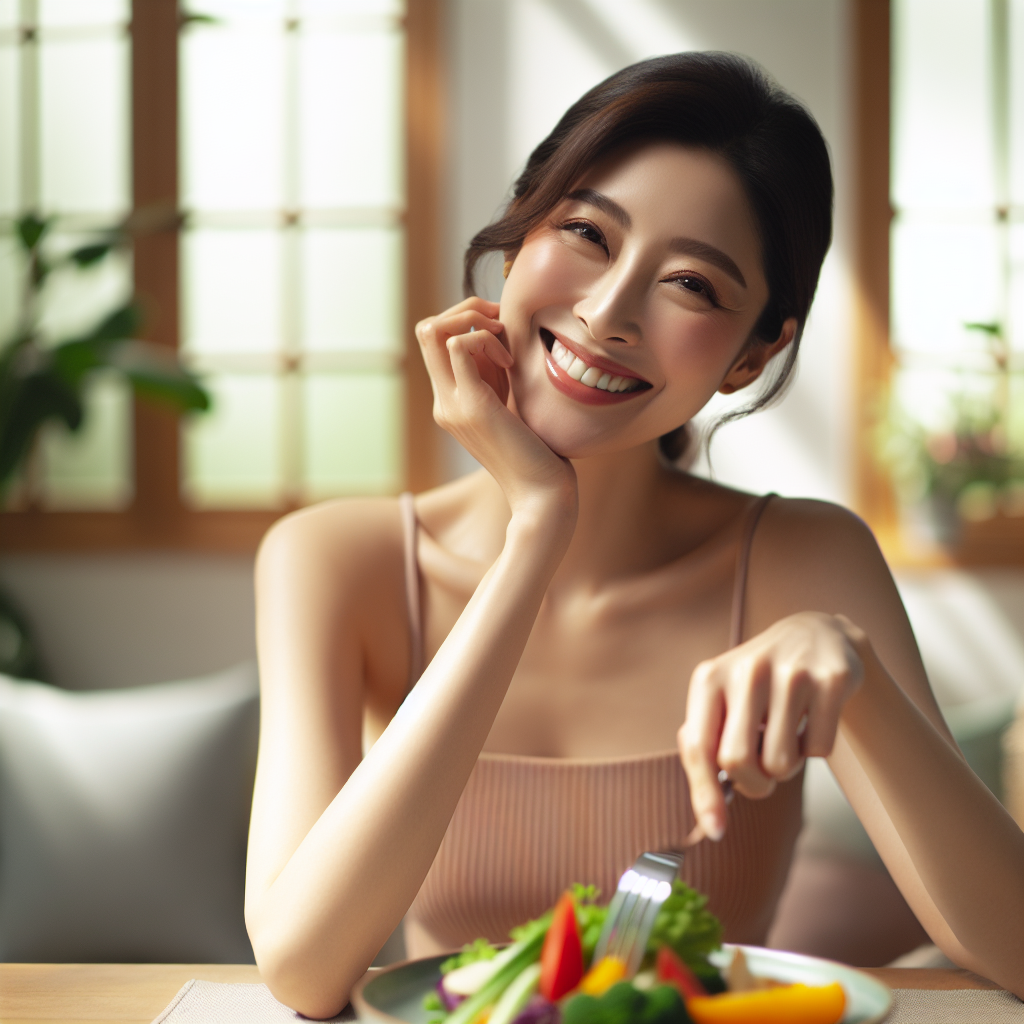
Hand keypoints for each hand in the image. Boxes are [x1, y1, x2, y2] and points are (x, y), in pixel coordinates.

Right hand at [416, 297, 576, 518]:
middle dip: (467, 309)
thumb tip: (504, 335)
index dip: (469, 321)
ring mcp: (452, 405)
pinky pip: (459, 345)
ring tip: (504, 341)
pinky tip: (510, 361)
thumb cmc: (540, 453)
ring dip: (472, 319)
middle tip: (502, 323)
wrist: (542, 496)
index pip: (437, 340)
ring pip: (432, 329)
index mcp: (452, 401)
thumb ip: (500, 376)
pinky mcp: (471, 406)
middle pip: (427, 328)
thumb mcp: (513, 403)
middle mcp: (444, 402)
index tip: (505, 332)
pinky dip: (485, 338)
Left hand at [678, 612, 866, 839]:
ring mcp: (791, 672)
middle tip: (763, 774)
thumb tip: (709, 818)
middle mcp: (747, 669)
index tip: (717, 830)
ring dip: (786, 767)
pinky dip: (816, 749)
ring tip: (786, 737)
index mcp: (709, 677)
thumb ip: (706, 749)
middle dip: (753, 784)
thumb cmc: (759, 685)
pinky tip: (812, 719)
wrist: (816, 634)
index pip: (698, 747)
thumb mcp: (723, 702)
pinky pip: (820, 751)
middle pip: (737, 762)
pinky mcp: (832, 679)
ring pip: (781, 763)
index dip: (704, 795)